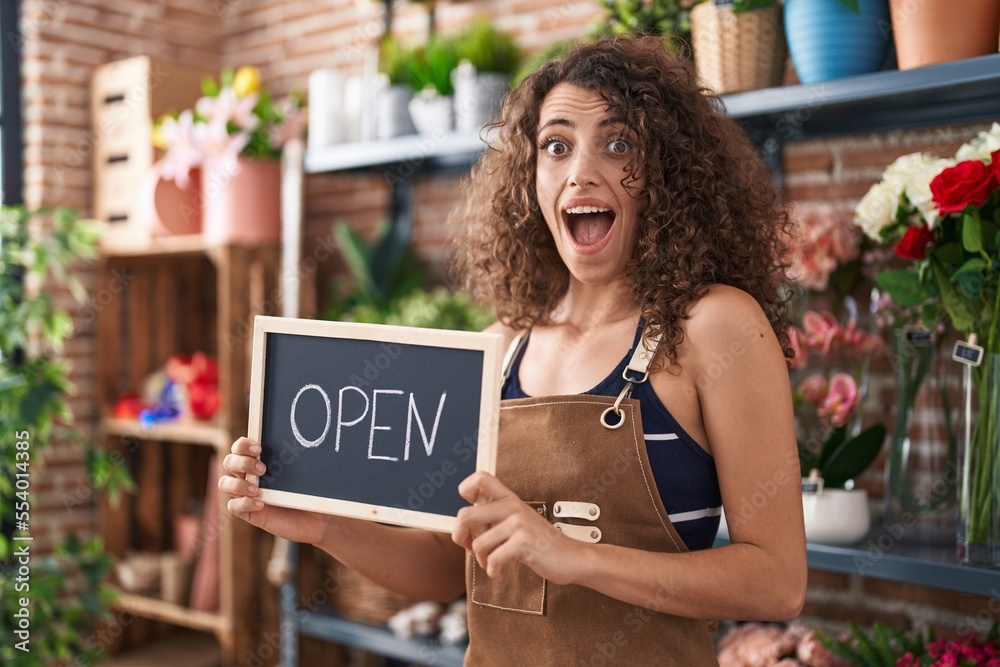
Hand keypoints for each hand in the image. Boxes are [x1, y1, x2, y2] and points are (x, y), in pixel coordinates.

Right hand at [219, 437, 329, 545]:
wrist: (319, 520)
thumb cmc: (312, 492)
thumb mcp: (306, 473)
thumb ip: (297, 459)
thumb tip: (301, 441)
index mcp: (260, 461)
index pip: (240, 447)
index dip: (242, 445)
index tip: (258, 448)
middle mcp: (250, 475)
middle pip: (229, 462)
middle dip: (242, 463)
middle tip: (263, 469)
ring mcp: (247, 494)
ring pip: (224, 483)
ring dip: (238, 484)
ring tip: (257, 490)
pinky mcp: (249, 512)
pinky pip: (233, 506)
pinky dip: (243, 503)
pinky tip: (260, 505)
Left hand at [451, 471, 582, 584]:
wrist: (571, 557)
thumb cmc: (541, 543)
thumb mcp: (518, 522)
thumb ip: (495, 518)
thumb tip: (462, 525)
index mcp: (509, 499)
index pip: (480, 478)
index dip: (466, 490)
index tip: (471, 512)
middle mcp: (512, 506)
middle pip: (465, 515)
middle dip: (459, 536)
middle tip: (468, 546)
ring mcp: (518, 523)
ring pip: (478, 544)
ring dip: (481, 560)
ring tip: (492, 564)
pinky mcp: (523, 542)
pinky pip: (493, 559)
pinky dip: (493, 571)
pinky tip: (500, 573)